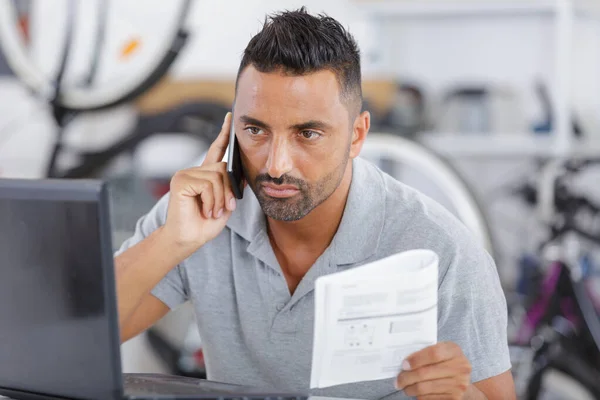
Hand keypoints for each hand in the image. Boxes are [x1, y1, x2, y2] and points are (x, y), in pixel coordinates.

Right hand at [161, 112, 238, 253]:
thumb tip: (244, 173)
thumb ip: (232, 188)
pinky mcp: (180, 181)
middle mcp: (193, 171)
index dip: (223, 133)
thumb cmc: (204, 224)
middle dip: (229, 191)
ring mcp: (185, 174)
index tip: (229, 116)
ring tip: (213, 212)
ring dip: (220, 199)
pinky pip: (208, 184)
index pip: (216, 149)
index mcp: (204, 175)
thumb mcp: (225, 204)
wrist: (187, 239)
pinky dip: (211, 200)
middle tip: (225, 208)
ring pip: (217, 177)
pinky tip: (205, 210)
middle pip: (223, 168)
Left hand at [395, 342, 471, 399]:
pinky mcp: (454, 398)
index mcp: (454, 350)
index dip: (416, 359)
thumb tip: (404, 362)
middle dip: (406, 377)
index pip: (433, 353)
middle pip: (425, 372)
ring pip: (424, 388)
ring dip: (410, 388)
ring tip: (405, 386)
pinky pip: (429, 398)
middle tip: (398, 380)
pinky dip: (419, 396)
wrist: (464, 382)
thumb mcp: (442, 352)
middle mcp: (460, 367)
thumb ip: (427, 352)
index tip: (404, 365)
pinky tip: (416, 392)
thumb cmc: (447, 364)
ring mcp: (458, 384)